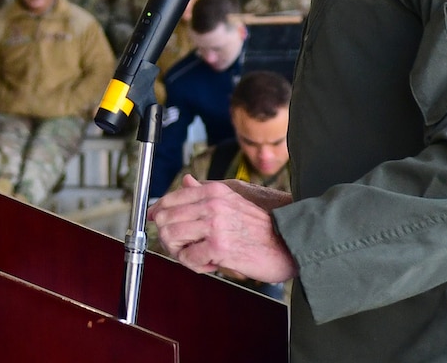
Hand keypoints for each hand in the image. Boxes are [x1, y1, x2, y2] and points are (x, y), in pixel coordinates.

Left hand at [147, 176, 298, 283]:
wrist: (290, 243)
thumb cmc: (265, 225)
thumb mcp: (235, 199)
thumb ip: (207, 191)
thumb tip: (186, 181)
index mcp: (215, 190)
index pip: (171, 197)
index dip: (159, 212)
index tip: (156, 221)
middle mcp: (212, 204)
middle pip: (165, 218)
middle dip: (168, 236)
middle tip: (182, 246)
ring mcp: (214, 225)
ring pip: (171, 237)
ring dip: (180, 251)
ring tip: (198, 256)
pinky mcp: (219, 247)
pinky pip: (188, 258)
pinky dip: (196, 265)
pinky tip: (212, 263)